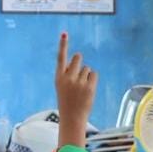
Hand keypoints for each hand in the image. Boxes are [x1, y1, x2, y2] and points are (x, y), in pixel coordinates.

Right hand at [55, 33, 97, 148]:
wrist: (72, 117)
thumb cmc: (67, 101)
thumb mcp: (62, 87)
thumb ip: (68, 74)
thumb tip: (78, 60)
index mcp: (58, 77)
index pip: (61, 58)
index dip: (63, 45)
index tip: (64, 33)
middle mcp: (68, 77)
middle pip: (78, 57)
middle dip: (80, 61)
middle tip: (79, 74)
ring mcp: (78, 82)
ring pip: (87, 68)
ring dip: (86, 76)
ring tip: (82, 89)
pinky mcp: (89, 86)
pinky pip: (94, 75)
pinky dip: (92, 80)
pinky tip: (88, 89)